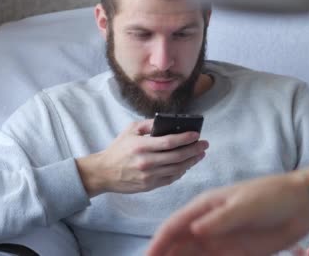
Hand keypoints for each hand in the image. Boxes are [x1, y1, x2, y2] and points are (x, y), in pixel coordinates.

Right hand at [76, 119, 207, 196]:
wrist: (104, 172)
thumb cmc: (118, 149)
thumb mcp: (130, 130)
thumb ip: (149, 124)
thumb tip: (169, 122)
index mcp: (141, 146)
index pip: (169, 142)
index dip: (185, 138)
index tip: (197, 134)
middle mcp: (146, 162)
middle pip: (177, 156)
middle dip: (194, 150)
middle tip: (204, 144)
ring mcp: (148, 175)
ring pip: (177, 169)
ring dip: (191, 161)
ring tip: (200, 154)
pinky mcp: (149, 185)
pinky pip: (171, 178)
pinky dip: (181, 171)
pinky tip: (187, 165)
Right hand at [147, 172, 308, 255]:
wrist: (301, 205)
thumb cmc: (272, 197)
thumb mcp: (246, 205)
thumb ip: (221, 219)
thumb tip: (194, 229)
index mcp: (206, 206)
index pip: (175, 225)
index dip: (159, 242)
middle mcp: (207, 224)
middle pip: (177, 243)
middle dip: (163, 255)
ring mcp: (218, 239)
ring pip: (189, 255)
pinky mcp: (232, 253)